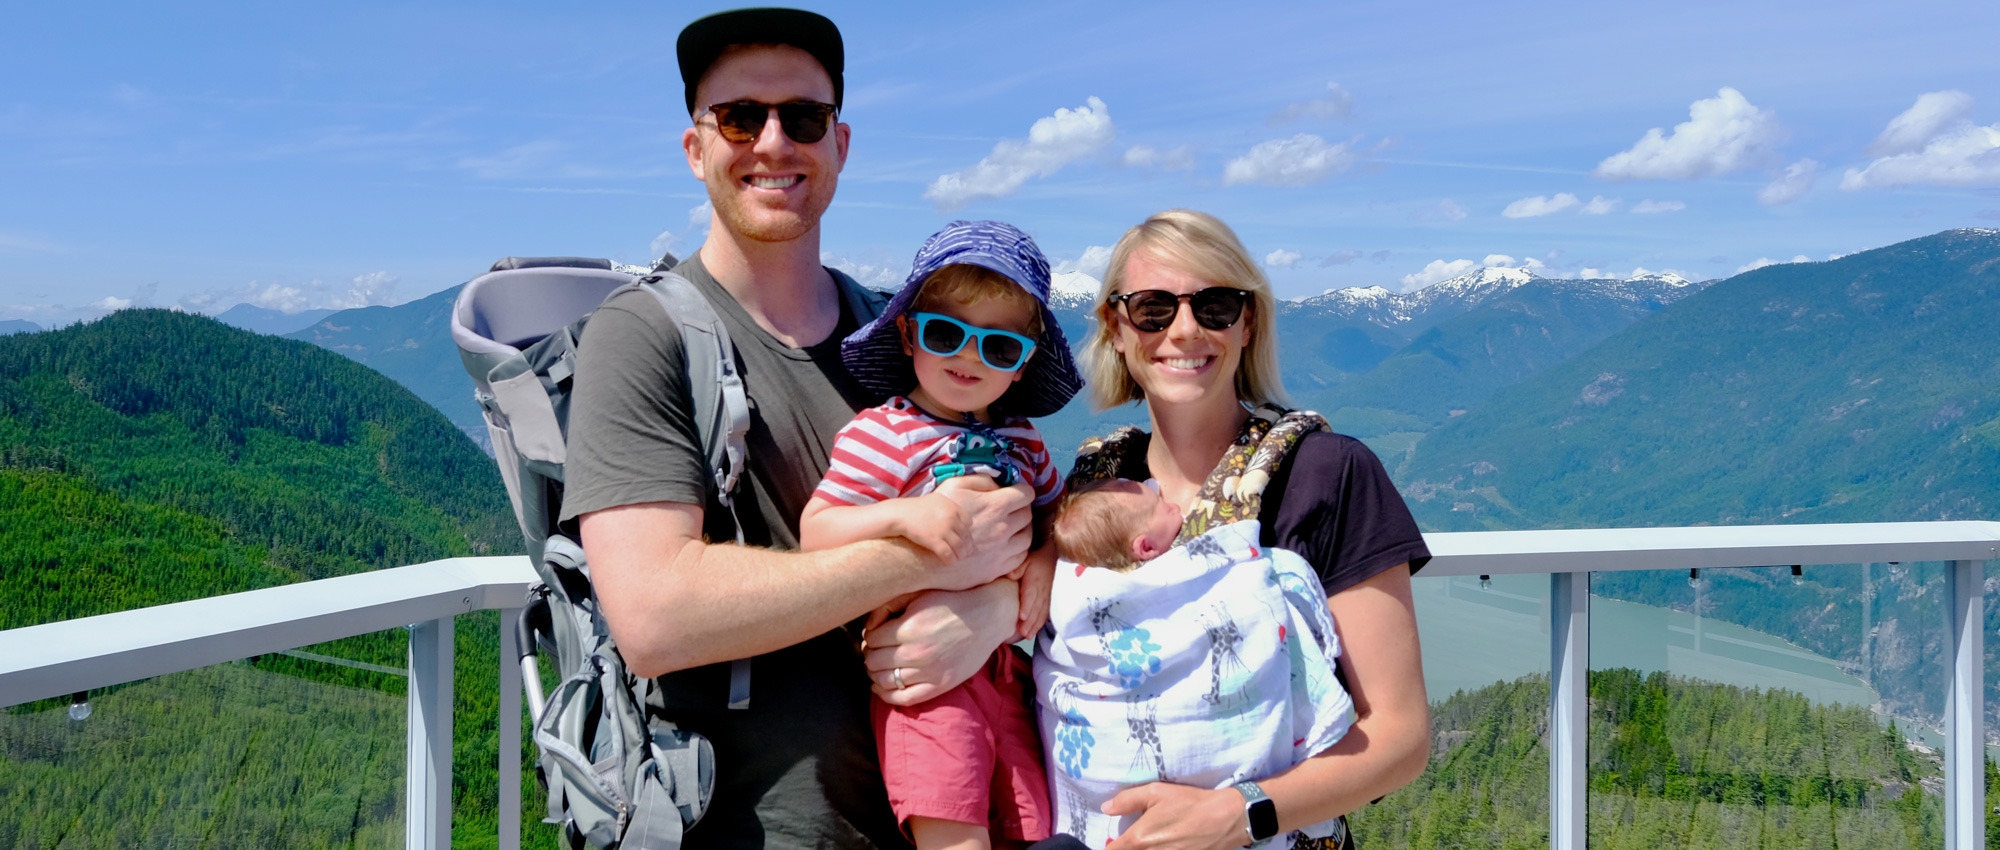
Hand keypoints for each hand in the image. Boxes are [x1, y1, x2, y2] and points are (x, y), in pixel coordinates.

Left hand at [862, 579, 1017, 705]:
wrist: (989, 615)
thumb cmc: (952, 601)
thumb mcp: (918, 594)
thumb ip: (889, 606)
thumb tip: (868, 626)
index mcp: (909, 628)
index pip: (871, 640)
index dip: (869, 637)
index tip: (874, 635)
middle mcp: (916, 652)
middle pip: (874, 661)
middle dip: (871, 655)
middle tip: (876, 650)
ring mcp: (929, 672)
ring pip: (885, 681)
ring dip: (875, 674)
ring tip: (878, 667)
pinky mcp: (940, 685)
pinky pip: (904, 698)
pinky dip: (886, 695)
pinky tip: (881, 688)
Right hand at [897, 493, 969, 562]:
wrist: (899, 514)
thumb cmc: (915, 507)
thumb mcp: (936, 500)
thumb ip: (949, 507)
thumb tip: (959, 519)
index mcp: (952, 507)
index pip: (968, 522)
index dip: (966, 531)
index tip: (962, 537)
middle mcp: (951, 517)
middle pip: (966, 535)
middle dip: (967, 545)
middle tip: (966, 552)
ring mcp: (943, 530)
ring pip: (960, 547)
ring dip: (961, 555)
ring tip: (959, 559)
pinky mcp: (935, 541)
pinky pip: (948, 554)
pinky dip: (951, 560)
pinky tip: (950, 563)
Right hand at [927, 475, 1033, 590]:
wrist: (921, 551)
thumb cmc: (935, 514)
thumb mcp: (955, 485)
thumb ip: (982, 480)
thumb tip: (1001, 484)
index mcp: (995, 506)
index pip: (1026, 495)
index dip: (1023, 491)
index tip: (1018, 493)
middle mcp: (1003, 529)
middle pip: (1028, 516)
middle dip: (1022, 510)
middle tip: (1011, 510)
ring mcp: (1001, 551)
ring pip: (1026, 539)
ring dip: (1022, 531)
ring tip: (1011, 529)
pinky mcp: (995, 569)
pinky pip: (1019, 559)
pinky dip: (1017, 550)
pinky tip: (1006, 546)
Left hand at [1012, 545, 1055, 641]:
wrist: (1054, 559)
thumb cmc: (1036, 561)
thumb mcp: (1026, 560)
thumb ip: (1017, 569)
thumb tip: (1010, 576)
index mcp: (1034, 581)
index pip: (1030, 595)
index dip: (1027, 606)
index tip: (1022, 616)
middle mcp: (1042, 592)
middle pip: (1036, 609)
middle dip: (1029, 622)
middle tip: (1022, 633)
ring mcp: (1048, 598)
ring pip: (1041, 614)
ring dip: (1035, 626)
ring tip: (1027, 636)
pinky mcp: (1050, 602)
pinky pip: (1046, 615)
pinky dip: (1040, 624)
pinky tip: (1034, 632)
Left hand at [1103, 783, 1245, 849]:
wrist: (1225, 819)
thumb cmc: (1189, 803)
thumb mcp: (1156, 792)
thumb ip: (1127, 800)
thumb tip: (1106, 808)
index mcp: (1139, 838)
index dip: (1110, 847)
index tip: (1114, 841)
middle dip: (1127, 848)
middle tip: (1132, 840)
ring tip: (1153, 840)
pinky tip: (1166, 844)